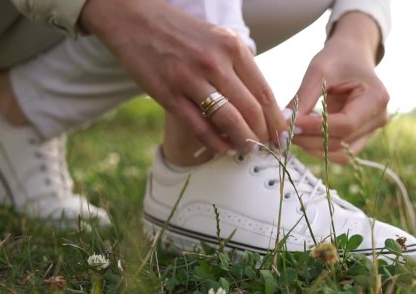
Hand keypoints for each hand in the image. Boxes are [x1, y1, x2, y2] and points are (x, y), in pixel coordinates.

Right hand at [80, 0, 285, 152]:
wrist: (133, 20)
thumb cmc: (179, 32)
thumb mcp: (217, 38)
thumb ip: (237, 66)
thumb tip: (260, 103)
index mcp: (232, 47)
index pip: (264, 92)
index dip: (277, 119)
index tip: (282, 134)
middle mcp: (215, 62)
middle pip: (251, 110)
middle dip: (264, 135)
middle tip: (267, 147)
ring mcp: (190, 79)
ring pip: (229, 121)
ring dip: (243, 142)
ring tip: (248, 150)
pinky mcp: (168, 95)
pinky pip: (200, 128)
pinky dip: (216, 144)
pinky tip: (224, 149)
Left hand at [289, 12, 388, 163]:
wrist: (353, 55)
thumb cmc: (338, 58)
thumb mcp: (319, 71)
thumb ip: (303, 98)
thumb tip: (284, 123)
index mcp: (376, 98)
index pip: (345, 124)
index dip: (316, 128)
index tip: (290, 124)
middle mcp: (379, 118)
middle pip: (341, 141)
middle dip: (310, 139)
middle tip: (283, 131)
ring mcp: (372, 131)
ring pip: (340, 153)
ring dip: (313, 148)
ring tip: (293, 133)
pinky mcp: (361, 138)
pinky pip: (340, 153)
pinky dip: (320, 149)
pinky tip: (304, 136)